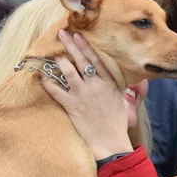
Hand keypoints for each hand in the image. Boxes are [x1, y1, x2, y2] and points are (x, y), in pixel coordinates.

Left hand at [41, 30, 133, 160]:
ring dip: (60, 61)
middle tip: (61, 33)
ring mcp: (82, 95)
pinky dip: (49, 84)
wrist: (110, 142)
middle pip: (81, 61)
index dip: (85, 46)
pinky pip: (57, 92)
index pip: (96, 59)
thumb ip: (122, 89)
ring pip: (68, 72)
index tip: (78, 35)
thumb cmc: (118, 123)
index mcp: (108, 83)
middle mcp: (95, 86)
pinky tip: (43, 77)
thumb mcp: (123, 102)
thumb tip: (133, 82)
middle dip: (70, 46)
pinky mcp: (72, 106)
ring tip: (53, 53)